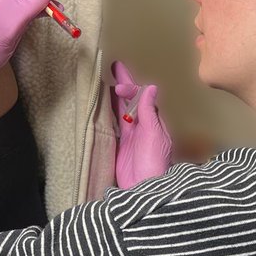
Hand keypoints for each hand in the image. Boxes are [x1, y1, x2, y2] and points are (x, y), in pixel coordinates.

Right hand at [111, 61, 172, 188]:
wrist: (143, 188)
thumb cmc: (153, 162)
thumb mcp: (153, 134)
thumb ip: (149, 112)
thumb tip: (151, 88)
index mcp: (153, 122)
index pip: (142, 98)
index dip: (131, 88)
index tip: (119, 86)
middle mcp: (142, 126)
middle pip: (131, 100)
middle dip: (124, 84)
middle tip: (114, 67)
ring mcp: (130, 136)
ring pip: (121, 110)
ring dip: (115, 96)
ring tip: (107, 81)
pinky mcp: (119, 146)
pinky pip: (113, 125)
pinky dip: (108, 113)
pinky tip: (103, 105)